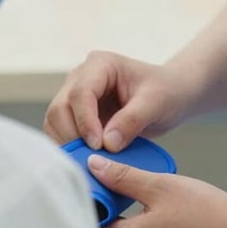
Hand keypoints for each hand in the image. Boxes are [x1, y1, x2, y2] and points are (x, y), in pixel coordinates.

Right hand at [44, 52, 197, 151]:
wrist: (170, 94)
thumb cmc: (166, 91)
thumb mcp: (155, 103)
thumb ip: (131, 120)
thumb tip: (107, 144)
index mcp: (100, 64)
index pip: (81, 93)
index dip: (86, 122)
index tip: (99, 146)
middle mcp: (82, 76)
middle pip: (61, 107)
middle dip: (73, 136)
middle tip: (92, 160)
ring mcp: (76, 94)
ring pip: (55, 121)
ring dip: (68, 144)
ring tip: (90, 163)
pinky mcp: (76, 113)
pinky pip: (62, 131)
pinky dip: (70, 147)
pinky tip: (85, 161)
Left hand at [89, 155, 226, 227]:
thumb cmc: (206, 212)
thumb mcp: (159, 185)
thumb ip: (122, 177)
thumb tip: (94, 167)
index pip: (90, 223)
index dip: (91, 198)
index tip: (96, 179)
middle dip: (105, 211)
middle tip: (115, 184)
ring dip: (120, 224)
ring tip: (133, 197)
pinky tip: (151, 216)